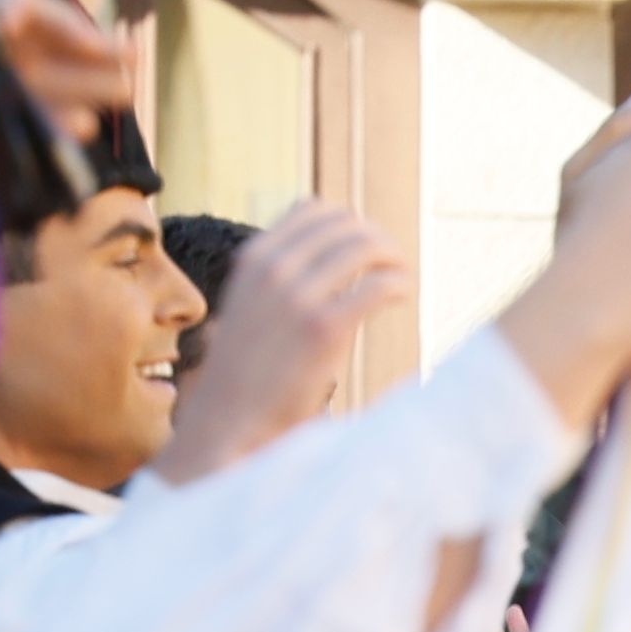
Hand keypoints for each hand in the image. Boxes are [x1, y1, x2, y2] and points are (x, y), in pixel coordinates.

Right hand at [154, 202, 413, 486]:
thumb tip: (324, 266)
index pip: (313, 209)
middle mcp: (274, 269)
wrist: (228, 422)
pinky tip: (403, 295)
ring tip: (403, 277)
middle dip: (377, 238)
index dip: (348, 224)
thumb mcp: (250, 310)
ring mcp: (298, 297)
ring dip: (393, 257)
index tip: (365, 247)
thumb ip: (279, 283)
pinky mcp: (324, 329)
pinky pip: (377, 286)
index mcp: (255, 258)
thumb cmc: (245, 376)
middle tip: (394, 263)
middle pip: (345, 224)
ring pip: (365, 247)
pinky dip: (398, 284)